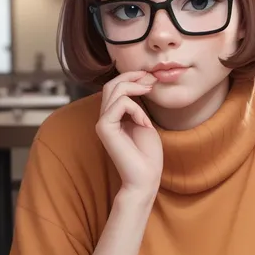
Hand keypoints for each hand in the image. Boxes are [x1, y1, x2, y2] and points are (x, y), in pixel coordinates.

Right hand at [96, 71, 162, 195]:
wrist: (146, 178)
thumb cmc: (148, 155)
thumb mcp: (145, 122)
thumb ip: (139, 105)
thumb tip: (141, 83)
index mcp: (114, 117)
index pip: (115, 87)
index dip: (132, 77)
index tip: (151, 77)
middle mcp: (105, 118)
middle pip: (111, 84)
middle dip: (132, 76)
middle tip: (151, 78)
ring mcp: (103, 123)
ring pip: (114, 90)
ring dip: (136, 89)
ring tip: (150, 95)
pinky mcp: (104, 128)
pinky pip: (120, 105)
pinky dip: (136, 109)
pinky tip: (145, 124)